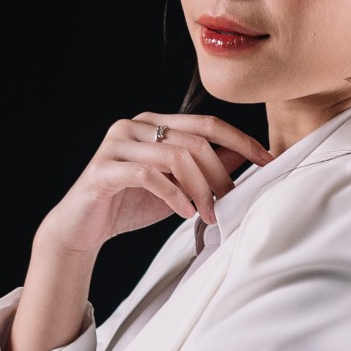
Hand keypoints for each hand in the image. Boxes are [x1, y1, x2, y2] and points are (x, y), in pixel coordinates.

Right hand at [38, 111, 272, 258]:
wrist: (82, 228)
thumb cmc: (128, 204)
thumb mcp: (177, 186)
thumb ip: (205, 169)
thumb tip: (246, 158)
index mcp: (154, 122)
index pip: (207, 122)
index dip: (241, 140)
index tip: (268, 160)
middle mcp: (135, 125)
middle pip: (195, 141)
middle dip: (220, 175)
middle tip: (231, 204)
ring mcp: (117, 143)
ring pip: (175, 156)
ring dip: (200, 189)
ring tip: (208, 214)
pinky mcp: (104, 168)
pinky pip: (149, 175)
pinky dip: (174, 195)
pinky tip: (184, 213)